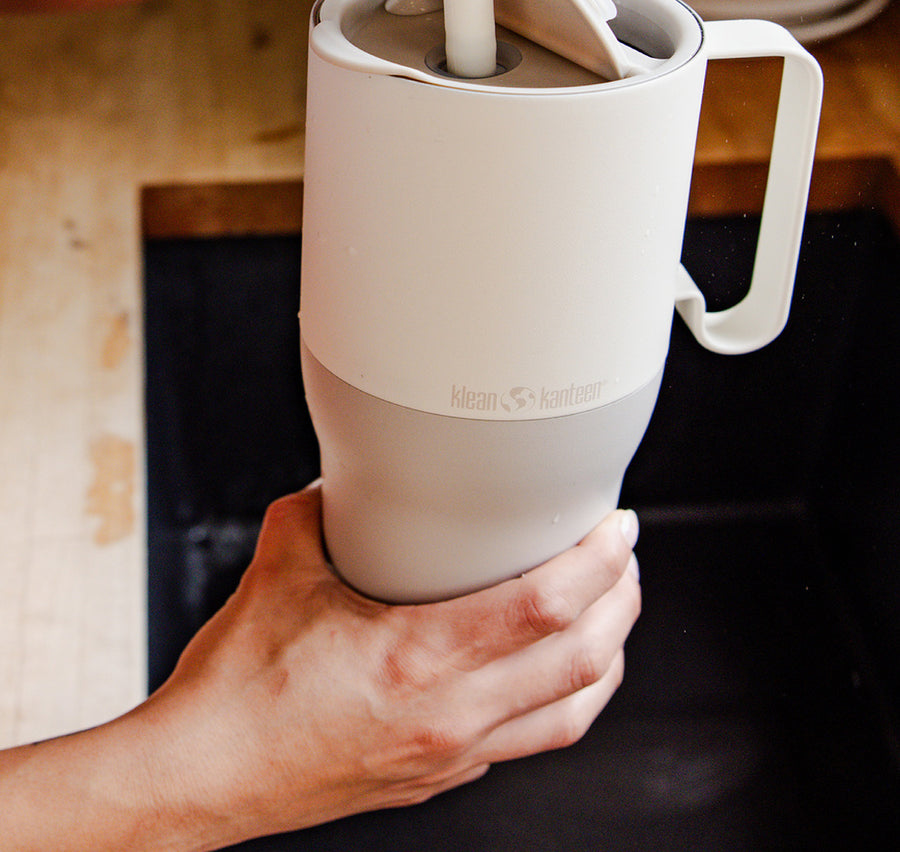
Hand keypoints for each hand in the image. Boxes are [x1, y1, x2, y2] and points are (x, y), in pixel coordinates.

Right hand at [140, 483, 640, 846]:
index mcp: (416, 661)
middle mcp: (449, 716)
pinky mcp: (442, 775)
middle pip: (583, 661)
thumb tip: (343, 483)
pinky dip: (566, 696)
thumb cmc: (237, 691)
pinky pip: (533, 738)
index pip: (543, 606)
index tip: (617, 528)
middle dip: (621, 600)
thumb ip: (319, 512)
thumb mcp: (278, 572)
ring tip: (612, 609)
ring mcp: (451, 755)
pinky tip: (557, 669)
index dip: (597, 562)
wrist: (204, 778)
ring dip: (608, 655)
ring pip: (572, 712)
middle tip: (624, 556)